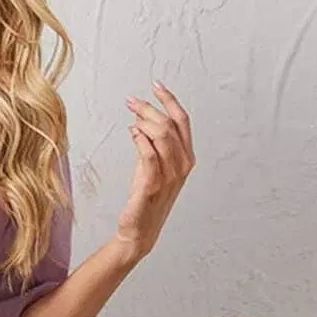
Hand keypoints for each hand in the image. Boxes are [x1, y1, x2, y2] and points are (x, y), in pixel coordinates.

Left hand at [116, 80, 194, 259]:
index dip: (170, 100)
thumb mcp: (152, 166)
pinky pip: (149, 155)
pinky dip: (141, 140)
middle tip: (132, 101)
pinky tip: (132, 133)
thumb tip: (140, 120)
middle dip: (150, 107)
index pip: (182, 121)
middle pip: (170, 125)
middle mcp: (182, 166)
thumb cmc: (145, 199)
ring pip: (161, 136)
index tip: (156, 85)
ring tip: (130, 117)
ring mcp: (169, 177)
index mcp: (186, 158)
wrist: (139, 231)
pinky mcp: (152, 187)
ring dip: (144, 121)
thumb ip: (151, 144)